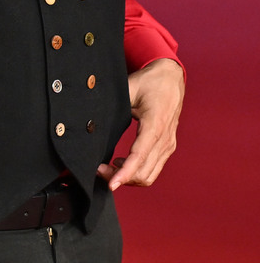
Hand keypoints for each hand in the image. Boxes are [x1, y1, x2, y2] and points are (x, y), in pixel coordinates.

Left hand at [97, 58, 184, 190]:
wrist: (171, 78)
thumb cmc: (149, 81)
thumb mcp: (129, 87)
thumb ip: (113, 104)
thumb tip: (91, 118)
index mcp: (155, 124)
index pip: (139, 156)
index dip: (125, 173)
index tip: (111, 184)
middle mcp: (165, 139)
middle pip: (143, 172)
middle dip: (120, 178)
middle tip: (99, 171)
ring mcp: (168, 145)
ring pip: (149, 175)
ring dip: (129, 178)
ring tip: (108, 169)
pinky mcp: (168, 147)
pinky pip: (154, 169)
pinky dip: (137, 173)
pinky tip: (122, 164)